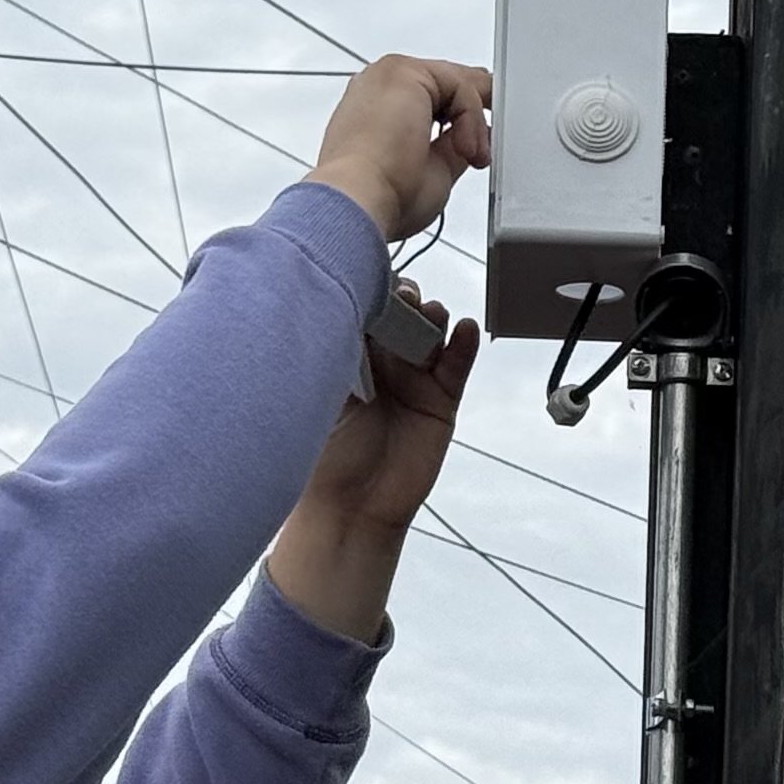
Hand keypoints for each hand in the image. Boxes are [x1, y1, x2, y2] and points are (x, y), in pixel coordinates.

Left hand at [266, 281, 480, 641]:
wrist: (351, 508)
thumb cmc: (322, 457)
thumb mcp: (318, 399)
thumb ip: (330, 356)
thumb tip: (329, 306)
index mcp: (345, 354)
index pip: (361, 307)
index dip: (368, 289)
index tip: (368, 275)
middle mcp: (381, 361)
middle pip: (400, 312)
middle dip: (402, 297)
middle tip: (399, 296)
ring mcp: (414, 379)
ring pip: (431, 332)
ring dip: (432, 315)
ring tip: (429, 313)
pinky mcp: (440, 401)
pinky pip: (457, 365)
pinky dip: (464, 344)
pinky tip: (465, 329)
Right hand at [303, 56, 492, 240]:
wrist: (358, 200)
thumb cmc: (380, 196)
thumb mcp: (433, 170)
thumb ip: (451, 146)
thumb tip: (470, 137)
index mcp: (378, 111)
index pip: (431, 98)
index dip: (463, 115)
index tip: (480, 139)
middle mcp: (379, 87)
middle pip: (445, 84)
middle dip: (474, 111)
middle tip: (491, 137)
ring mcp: (388, 76)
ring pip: (454, 84)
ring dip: (472, 122)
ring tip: (472, 157)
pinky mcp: (403, 72)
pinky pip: (460, 86)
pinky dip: (471, 119)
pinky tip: (465, 149)